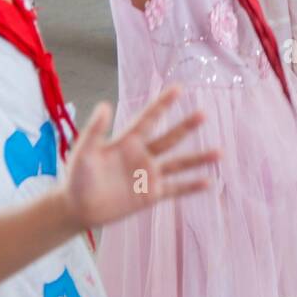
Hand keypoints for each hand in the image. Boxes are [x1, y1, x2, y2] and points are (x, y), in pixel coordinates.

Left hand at [62, 86, 218, 228]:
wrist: (77, 208)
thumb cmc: (77, 177)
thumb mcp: (83, 152)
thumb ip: (94, 131)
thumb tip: (104, 105)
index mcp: (127, 141)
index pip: (149, 119)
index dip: (163, 104)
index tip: (179, 88)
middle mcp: (142, 155)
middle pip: (169, 138)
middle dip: (186, 126)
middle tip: (204, 114)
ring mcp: (149, 175)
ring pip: (178, 164)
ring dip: (198, 158)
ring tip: (219, 152)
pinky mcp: (151, 195)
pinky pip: (175, 189)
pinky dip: (191, 186)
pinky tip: (209, 183)